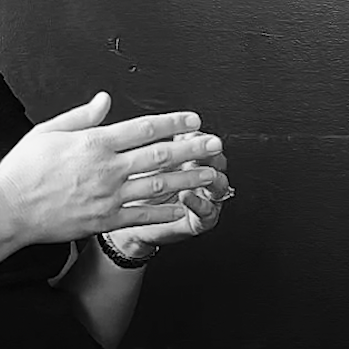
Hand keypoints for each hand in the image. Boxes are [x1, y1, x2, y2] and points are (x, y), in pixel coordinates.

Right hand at [0, 93, 223, 243]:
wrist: (8, 209)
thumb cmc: (24, 170)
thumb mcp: (48, 132)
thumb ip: (81, 116)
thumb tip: (105, 99)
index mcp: (94, 143)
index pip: (143, 128)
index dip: (172, 122)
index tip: (193, 119)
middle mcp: (106, 168)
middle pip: (159, 155)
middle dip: (192, 148)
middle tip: (216, 144)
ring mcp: (108, 196)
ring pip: (158, 185)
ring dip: (188, 179)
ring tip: (211, 174)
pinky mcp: (105, 220)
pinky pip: (143, 216)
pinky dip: (166, 212)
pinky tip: (185, 207)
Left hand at [110, 133, 232, 253]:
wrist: (128, 223)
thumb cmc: (134, 190)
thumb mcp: (142, 163)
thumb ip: (149, 146)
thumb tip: (149, 125)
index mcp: (188, 158)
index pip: (200, 142)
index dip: (195, 136)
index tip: (187, 131)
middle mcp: (200, 176)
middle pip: (216, 160)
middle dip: (211, 153)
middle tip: (205, 147)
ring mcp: (204, 198)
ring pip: (219, 184)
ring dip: (210, 176)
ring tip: (198, 172)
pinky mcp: (201, 220)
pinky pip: (207, 211)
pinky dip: (198, 202)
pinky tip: (186, 195)